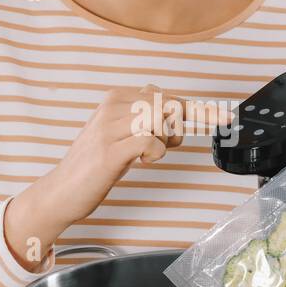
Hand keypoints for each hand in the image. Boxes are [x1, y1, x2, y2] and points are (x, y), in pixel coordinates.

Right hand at [45, 82, 229, 223]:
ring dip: (165, 141)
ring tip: (149, 154)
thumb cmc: (95, 165)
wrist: (62, 191)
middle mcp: (112, 107)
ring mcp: (109, 128)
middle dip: (179, 128)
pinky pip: (150, 142)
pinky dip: (155, 154)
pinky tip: (142, 162)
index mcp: (116, 98)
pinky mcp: (109, 151)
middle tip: (168, 146)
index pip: (166, 95)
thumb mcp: (122, 134)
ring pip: (160, 119)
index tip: (223, 118)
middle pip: (168, 104)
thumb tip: (176, 110)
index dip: (199, 109)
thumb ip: (145, 119)